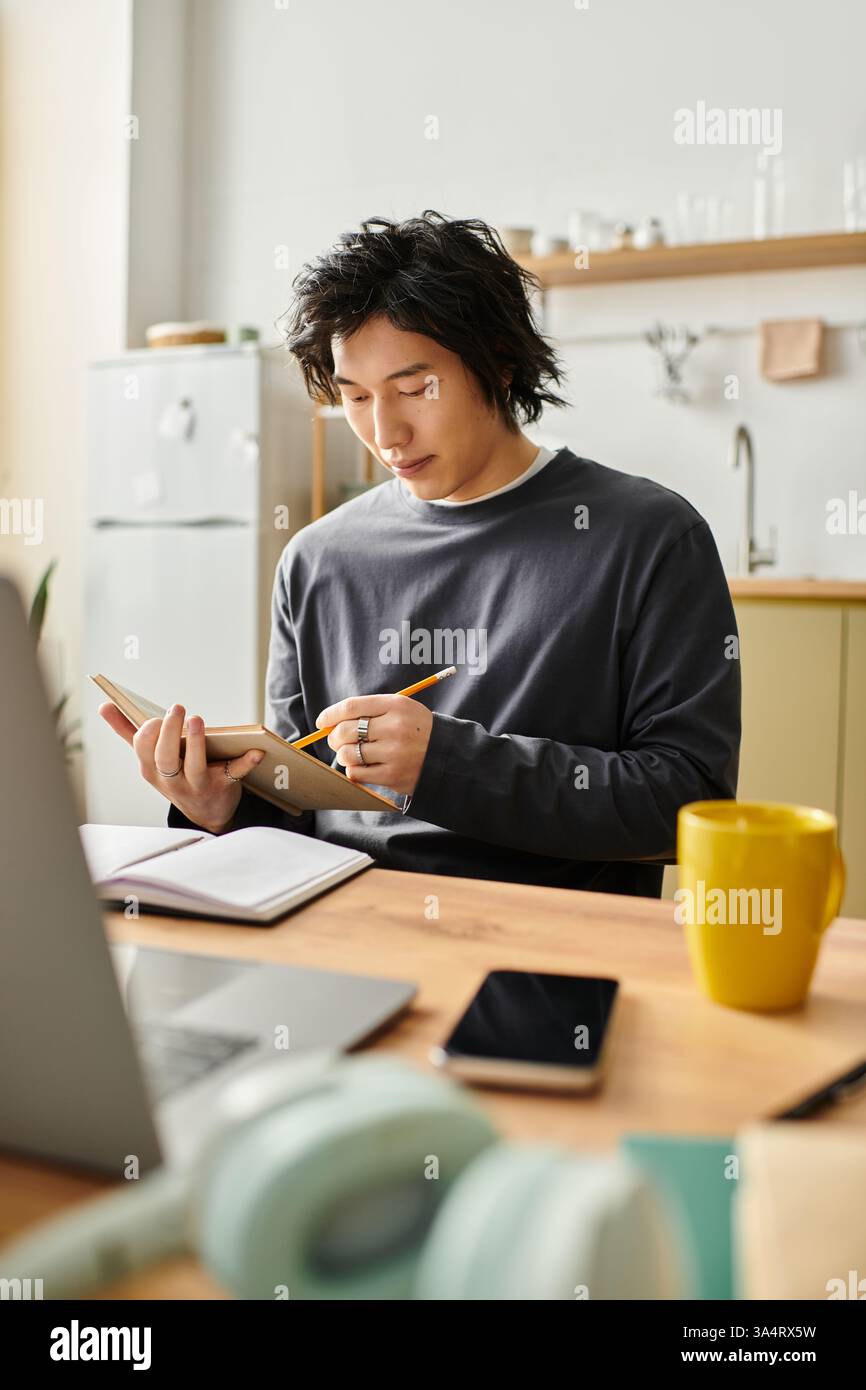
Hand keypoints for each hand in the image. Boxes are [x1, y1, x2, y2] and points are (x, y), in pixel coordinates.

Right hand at [98, 701, 265, 834]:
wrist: (207, 812)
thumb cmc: (176, 776)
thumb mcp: (151, 759)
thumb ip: (128, 732)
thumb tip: (104, 705)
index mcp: (152, 769)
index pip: (143, 749)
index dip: (149, 732)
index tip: (157, 717)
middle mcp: (172, 781)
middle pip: (165, 759)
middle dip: (169, 733)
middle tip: (177, 709)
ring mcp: (197, 785)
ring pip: (194, 767)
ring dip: (197, 743)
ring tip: (197, 720)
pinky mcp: (223, 787)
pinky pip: (234, 775)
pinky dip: (246, 763)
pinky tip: (256, 752)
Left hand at [316, 693, 432, 797]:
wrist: (447, 757)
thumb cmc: (417, 730)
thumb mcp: (401, 710)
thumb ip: (370, 711)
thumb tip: (331, 722)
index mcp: (396, 705)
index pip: (352, 706)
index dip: (331, 714)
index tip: (321, 722)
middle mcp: (395, 727)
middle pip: (345, 731)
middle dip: (334, 737)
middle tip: (336, 741)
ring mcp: (394, 753)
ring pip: (347, 754)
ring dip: (344, 755)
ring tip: (352, 754)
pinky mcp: (392, 775)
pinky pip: (356, 773)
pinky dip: (354, 770)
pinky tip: (364, 766)